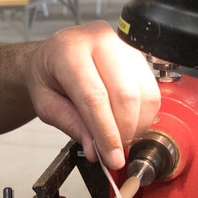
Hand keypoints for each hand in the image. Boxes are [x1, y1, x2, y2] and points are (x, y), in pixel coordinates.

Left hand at [24, 20, 159, 169]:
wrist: (54, 54)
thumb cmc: (48, 75)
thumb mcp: (46, 104)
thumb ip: (71, 125)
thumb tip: (96, 150)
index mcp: (68, 50)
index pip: (94, 96)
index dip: (106, 132)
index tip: (111, 157)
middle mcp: (98, 39)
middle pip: (124, 95)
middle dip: (123, 131)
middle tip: (115, 152)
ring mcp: (122, 43)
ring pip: (144, 93)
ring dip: (137, 125)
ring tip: (121, 138)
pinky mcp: (137, 53)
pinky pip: (151, 89)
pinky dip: (144, 114)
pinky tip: (129, 123)